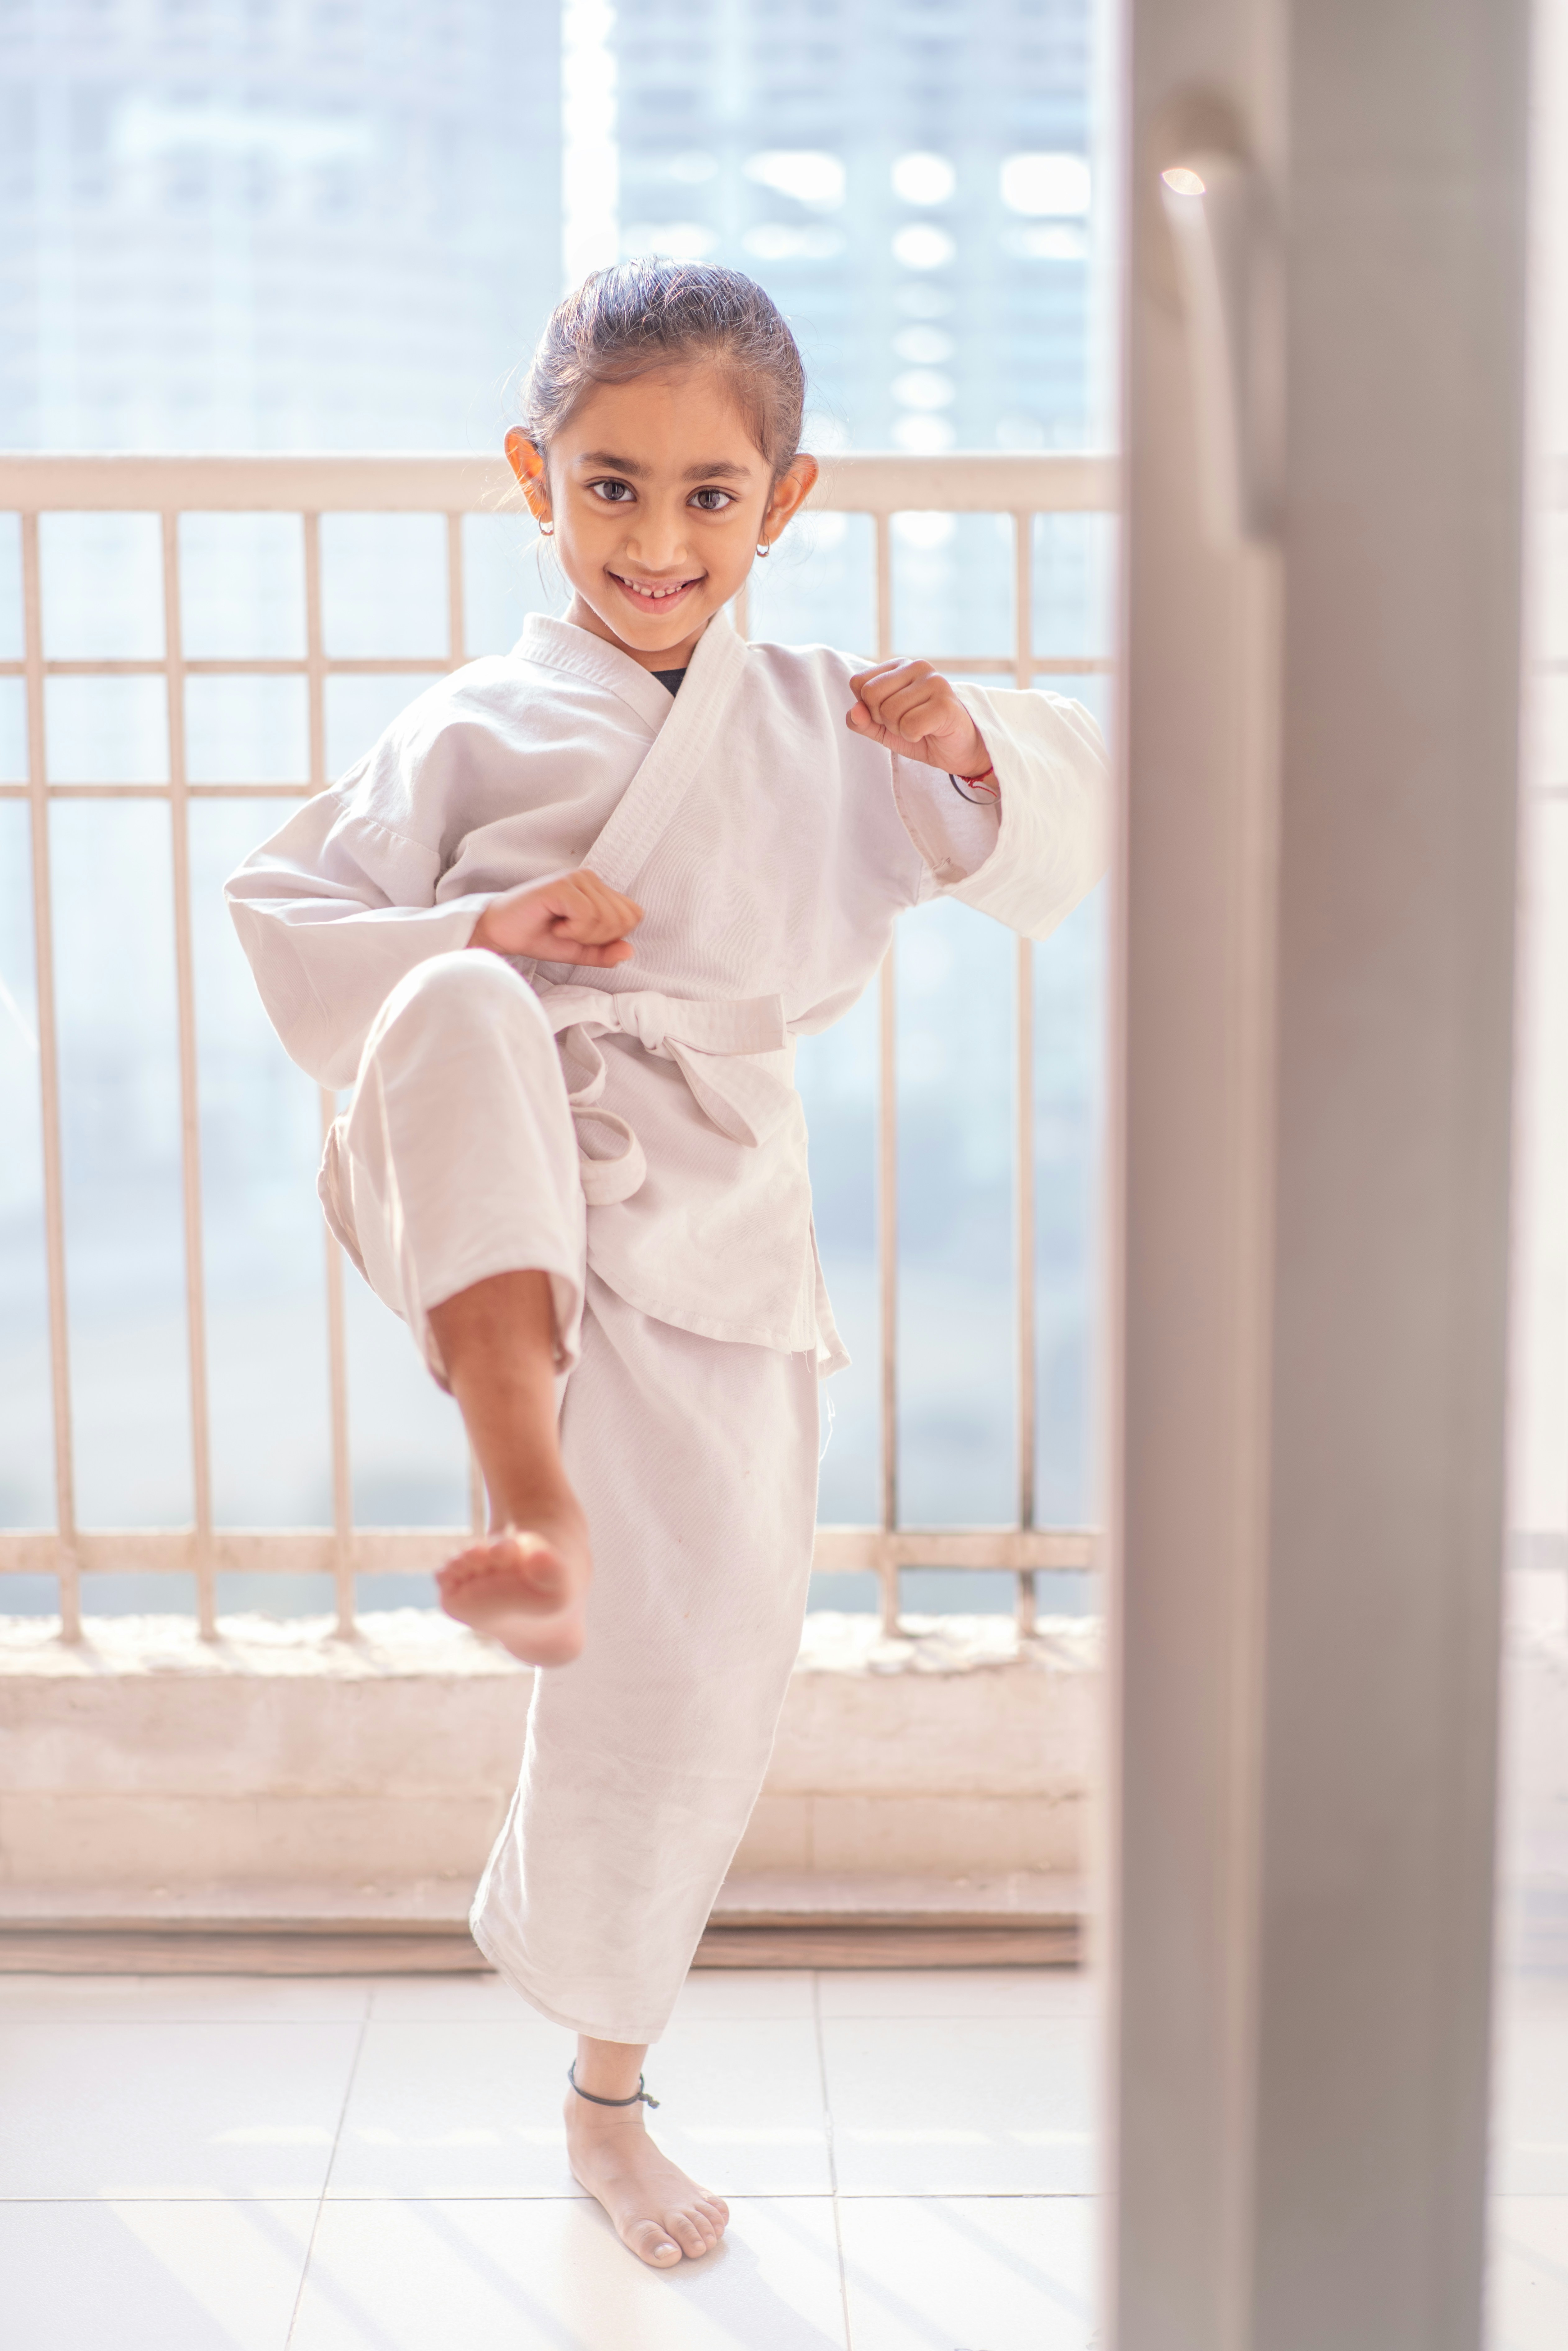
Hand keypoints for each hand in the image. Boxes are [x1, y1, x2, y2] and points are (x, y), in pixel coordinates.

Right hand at [470, 868, 641, 966]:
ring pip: (606, 917)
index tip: (582, 936)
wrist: (502, 932)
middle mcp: (590, 878)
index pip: (634, 915)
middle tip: (569, 933)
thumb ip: (606, 952)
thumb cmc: (538, 936)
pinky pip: (588, 915)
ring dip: (582, 934)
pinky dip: (573, 930)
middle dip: (598, 938)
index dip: (612, 936)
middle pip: (624, 919)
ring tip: (560, 928)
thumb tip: (630, 951)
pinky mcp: (562, 885)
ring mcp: (577, 878)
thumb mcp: (579, 950)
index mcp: (599, 889)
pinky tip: (555, 925)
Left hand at [846, 659, 990, 777]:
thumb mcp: (883, 729)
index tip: (890, 715)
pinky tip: (930, 732)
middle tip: (905, 723)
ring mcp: (934, 682)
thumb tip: (854, 712)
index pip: (858, 683)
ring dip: (900, 730)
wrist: (959, 749)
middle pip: (870, 695)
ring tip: (920, 727)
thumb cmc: (921, 733)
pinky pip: (909, 725)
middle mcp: (917, 666)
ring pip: (889, 712)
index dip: (867, 708)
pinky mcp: (945, 703)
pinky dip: (914, 736)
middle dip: (882, 719)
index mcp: (899, 666)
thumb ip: (863, 721)